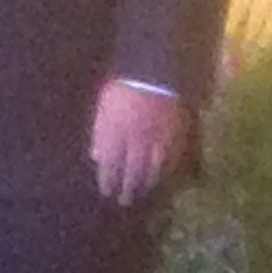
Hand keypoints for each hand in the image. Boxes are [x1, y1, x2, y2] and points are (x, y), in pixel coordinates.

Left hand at [90, 80, 189, 204]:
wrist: (155, 71)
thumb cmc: (125, 85)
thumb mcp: (104, 106)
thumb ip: (100, 133)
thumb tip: (96, 157)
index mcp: (115, 134)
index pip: (110, 166)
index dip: (108, 181)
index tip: (107, 191)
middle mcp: (135, 142)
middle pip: (131, 172)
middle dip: (127, 189)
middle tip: (124, 201)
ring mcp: (157, 141)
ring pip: (151, 170)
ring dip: (146, 184)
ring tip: (143, 193)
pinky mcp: (176, 137)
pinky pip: (171, 160)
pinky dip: (166, 172)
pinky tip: (163, 177)